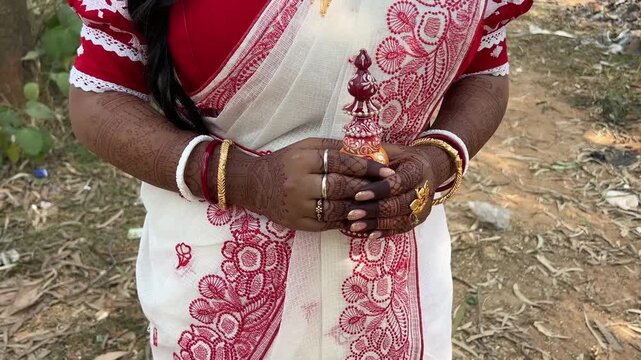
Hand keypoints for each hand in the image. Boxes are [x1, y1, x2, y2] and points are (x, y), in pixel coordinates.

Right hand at [228, 138, 394, 231]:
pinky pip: (329, 223)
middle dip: (368, 188)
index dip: (367, 167)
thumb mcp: (305, 146)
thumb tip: (368, 150)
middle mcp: (299, 184)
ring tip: (378, 204)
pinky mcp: (298, 224)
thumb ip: (334, 147)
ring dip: (361, 207)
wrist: (253, 185)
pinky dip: (347, 219)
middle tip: (388, 189)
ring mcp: (298, 207)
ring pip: (338, 209)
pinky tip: (361, 216)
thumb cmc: (285, 162)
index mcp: (303, 160)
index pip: (341, 162)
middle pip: (342, 187)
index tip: (387, 171)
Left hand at [344, 143, 451, 238]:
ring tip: (353, 226)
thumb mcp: (391, 151)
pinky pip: (400, 229)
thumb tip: (348, 160)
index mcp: (417, 170)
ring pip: (399, 220)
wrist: (427, 169)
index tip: (358, 195)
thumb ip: (375, 156)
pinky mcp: (417, 220)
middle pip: (399, 204)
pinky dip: (383, 232)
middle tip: (351, 213)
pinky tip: (367, 234)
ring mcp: (422, 208)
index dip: (379, 190)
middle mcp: (423, 191)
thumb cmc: (402, 158)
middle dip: (373, 210)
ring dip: (375, 224)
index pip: (399, 183)